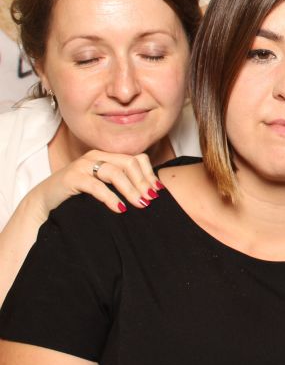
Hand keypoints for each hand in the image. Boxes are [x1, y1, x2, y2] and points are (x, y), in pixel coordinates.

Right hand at [30, 149, 161, 218]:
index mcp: (107, 155)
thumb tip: (151, 193)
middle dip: (143, 182)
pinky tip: (119, 209)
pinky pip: (96, 186)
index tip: (158, 191)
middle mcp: (96, 156)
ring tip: (140, 204)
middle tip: (150, 199)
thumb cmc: (79, 194)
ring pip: (115, 172)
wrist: (45, 200)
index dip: (150, 174)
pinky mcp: (72, 178)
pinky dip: (110, 197)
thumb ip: (122, 183)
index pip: (137, 158)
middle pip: (129, 163)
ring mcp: (83, 165)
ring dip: (131, 189)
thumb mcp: (103, 185)